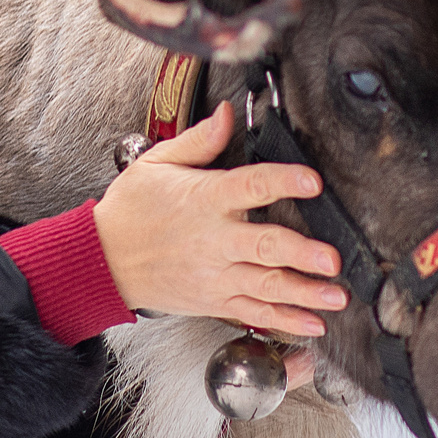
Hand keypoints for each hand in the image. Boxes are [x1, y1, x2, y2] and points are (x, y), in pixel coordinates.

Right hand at [90, 102, 348, 335]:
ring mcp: (215, 275)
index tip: (312, 182)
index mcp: (203, 200)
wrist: (102, 261)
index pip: (250, 186)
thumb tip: (228, 114)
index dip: (283, 182)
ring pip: (266, 286)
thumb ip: (199, 141)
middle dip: (301, 254)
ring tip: (336, 296)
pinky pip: (254, 312)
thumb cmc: (129, 211)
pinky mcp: (213, 300)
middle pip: (264, 246)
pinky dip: (285, 320)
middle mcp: (213, 240)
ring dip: (304, 292)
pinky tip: (312, 323)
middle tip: (332, 259)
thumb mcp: (157, 164)